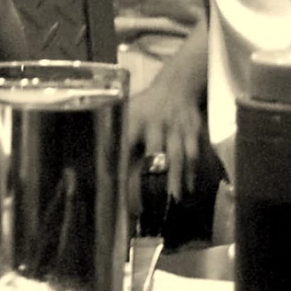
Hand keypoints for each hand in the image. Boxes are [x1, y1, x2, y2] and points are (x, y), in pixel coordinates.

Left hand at [126, 61, 205, 199]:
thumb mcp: (127, 112)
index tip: (117, 190)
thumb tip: (97, 164)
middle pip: (155, 154)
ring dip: (175, 180)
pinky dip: (191, 174)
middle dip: (153, 179)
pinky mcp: (193, 132)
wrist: (177, 86)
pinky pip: (193, 155)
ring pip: (177, 157)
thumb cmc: (145, 106)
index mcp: (135, 120)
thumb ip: (115, 135)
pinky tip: (188, 191)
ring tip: (172, 203)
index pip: (126, 145)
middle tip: (149, 204)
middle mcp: (157, 124)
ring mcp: (177, 128)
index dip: (122, 166)